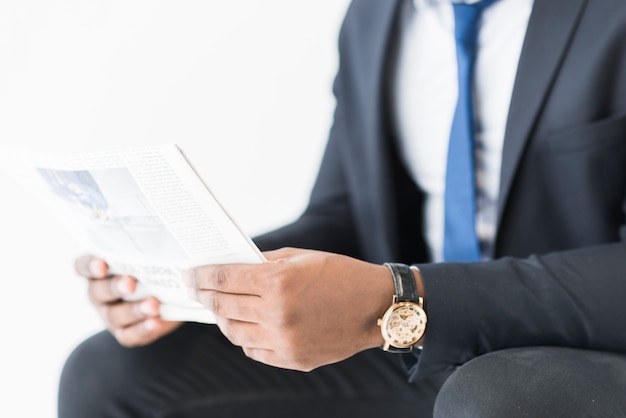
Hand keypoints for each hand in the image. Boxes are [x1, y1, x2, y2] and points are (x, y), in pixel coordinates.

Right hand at [74, 255, 181, 346]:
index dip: (89, 266)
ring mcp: (110, 315)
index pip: (83, 266)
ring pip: (114, 315)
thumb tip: (173, 250)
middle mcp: (100, 293)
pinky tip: (155, 322)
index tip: (102, 265)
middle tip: (131, 283)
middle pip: (98, 291)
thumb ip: (153, 252)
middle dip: (115, 287)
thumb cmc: (155, 270)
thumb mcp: (153, 259)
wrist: (171, 297)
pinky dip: (143, 329)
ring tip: (153, 305)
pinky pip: (129, 334)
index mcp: (100, 270)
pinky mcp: (125, 332)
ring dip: (134, 310)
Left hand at [183, 248, 392, 370]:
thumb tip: (234, 266)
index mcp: (277, 282)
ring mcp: (283, 341)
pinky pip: (254, 350)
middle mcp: (276, 314)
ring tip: (219, 308)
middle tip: (195, 289)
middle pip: (223, 306)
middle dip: (204, 295)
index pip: (223, 279)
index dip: (201, 276)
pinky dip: (244, 337)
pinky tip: (245, 325)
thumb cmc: (340, 275)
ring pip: (234, 332)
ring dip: (222, 318)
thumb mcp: (301, 257)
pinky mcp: (292, 359)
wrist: (377, 307)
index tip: (189, 275)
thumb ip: (264, 262)